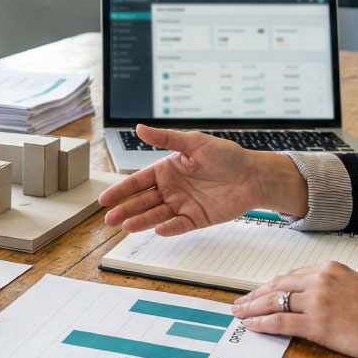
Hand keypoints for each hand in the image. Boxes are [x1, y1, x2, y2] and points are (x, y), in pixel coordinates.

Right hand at [99, 124, 306, 234]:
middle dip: (125, 210)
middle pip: (142, 201)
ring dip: (141, 221)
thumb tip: (139, 128)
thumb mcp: (193, 142)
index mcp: (166, 169)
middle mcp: (171, 188)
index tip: (104, 199)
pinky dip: (168, 228)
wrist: (253, 175)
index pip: (137, 182)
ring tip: (125, 227)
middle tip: (108, 219)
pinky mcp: (197, 218)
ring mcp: (183, 204)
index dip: (120, 191)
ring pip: (156, 215)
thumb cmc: (226, 155)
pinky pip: (179, 225)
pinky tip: (157, 230)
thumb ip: (165, 138)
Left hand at [231, 261, 357, 357]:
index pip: (290, 276)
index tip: (258, 293)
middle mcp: (321, 279)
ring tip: (239, 315)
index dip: (271, 286)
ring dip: (252, 308)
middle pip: (277, 285)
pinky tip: (252, 326)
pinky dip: (262, 324)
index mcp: (330, 268)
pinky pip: (280, 321)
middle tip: (240, 303)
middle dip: (255, 295)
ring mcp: (318, 301)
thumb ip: (330, 287)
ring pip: (274, 301)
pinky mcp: (318, 323)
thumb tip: (307, 298)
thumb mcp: (356, 287)